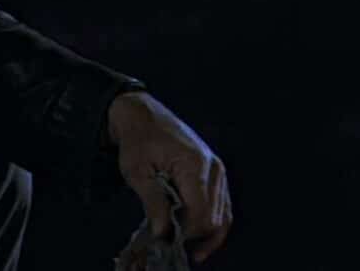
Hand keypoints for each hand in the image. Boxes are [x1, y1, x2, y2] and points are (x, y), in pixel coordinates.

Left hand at [107, 92, 231, 263]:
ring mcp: (218, 170)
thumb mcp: (136, 171)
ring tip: (183, 242)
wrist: (144, 116)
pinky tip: (197, 236)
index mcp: (194, 164)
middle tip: (169, 239)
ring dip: (204, 232)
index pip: (200, 213)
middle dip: (192, 234)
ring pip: (223, 215)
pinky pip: (222, 205)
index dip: (184, 232)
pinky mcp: (216, 173)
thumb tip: (163, 232)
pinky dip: (212, 222)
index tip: (164, 238)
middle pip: (214, 218)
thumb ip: (152, 202)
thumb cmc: (138, 141)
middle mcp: (213, 167)